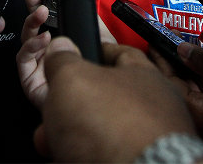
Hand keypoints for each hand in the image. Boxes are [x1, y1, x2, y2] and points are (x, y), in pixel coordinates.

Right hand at [16, 0, 116, 108]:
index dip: (41, 0)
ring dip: (33, 23)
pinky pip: (24, 60)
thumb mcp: (101, 40)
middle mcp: (50, 52)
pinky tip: (44, 40)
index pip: (50, 17)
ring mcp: (39, 66)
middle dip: (32, 4)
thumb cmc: (105, 77)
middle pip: (36, 25)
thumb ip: (91, 19)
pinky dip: (32, 47)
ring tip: (42, 13)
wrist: (103, 111)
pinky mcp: (30, 81)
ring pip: (27, 39)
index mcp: (65, 40)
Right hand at [35, 37, 194, 161]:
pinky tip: (66, 158)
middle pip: (103, 98)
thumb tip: (59, 49)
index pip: (121, 54)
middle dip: (70, 105)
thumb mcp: (73, 78)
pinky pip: (104, 155)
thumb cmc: (115, 128)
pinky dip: (81, 157)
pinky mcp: (138, 163)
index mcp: (145, 77)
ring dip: (71, 135)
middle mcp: (152, 110)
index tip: (76, 54)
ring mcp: (146, 143)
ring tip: (50, 140)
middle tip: (51, 108)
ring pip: (101, 132)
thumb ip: (64, 60)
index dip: (94, 51)